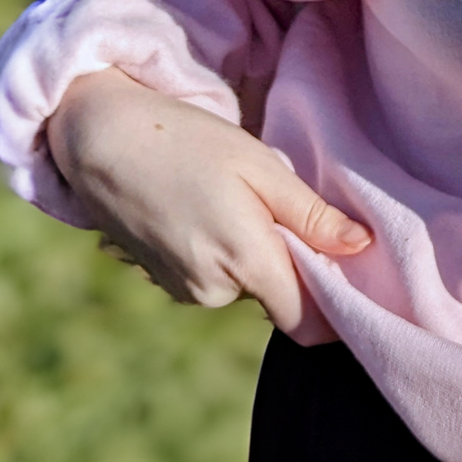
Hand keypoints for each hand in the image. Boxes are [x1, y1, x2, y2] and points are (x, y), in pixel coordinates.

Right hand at [47, 66, 369, 341]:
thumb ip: (311, 216)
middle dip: (287, 260)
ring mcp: (182, 291)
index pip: (307, 323)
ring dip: (251, 252)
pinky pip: (213, 278)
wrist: (100, 138)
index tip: (341, 265)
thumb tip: (361, 248)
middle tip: (272, 203)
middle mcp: (213, 291)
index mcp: (245, 263)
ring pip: (244, 285)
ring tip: (229, 199)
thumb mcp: (260, 166)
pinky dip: (219, 251)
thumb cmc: (187, 141)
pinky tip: (201, 208)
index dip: (332, 303)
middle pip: (278, 297)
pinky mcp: (162, 281)